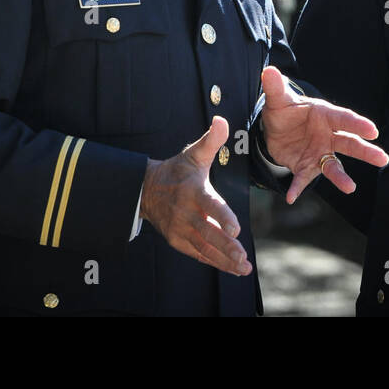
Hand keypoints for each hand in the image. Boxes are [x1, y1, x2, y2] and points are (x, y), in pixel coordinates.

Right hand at [140, 116, 252, 276]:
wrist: (146, 190)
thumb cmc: (177, 171)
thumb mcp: (194, 154)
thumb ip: (212, 140)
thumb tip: (222, 120)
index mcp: (193, 191)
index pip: (210, 205)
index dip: (222, 217)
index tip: (236, 229)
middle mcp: (186, 213)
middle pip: (208, 232)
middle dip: (226, 247)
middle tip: (242, 258)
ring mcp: (180, 229)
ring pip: (204, 248)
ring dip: (224, 260)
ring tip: (243, 267)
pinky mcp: (178, 241)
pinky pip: (198, 254)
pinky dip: (215, 262)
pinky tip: (233, 268)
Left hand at [259, 66, 388, 203]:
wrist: (273, 130)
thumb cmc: (285, 110)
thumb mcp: (278, 99)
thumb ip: (275, 87)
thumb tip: (269, 71)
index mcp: (325, 115)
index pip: (344, 119)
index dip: (358, 124)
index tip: (373, 131)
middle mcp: (327, 136)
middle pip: (349, 144)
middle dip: (365, 152)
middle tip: (383, 159)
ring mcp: (319, 153)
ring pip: (333, 166)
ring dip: (341, 177)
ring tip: (350, 188)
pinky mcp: (306, 167)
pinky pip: (303, 179)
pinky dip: (298, 188)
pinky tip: (291, 197)